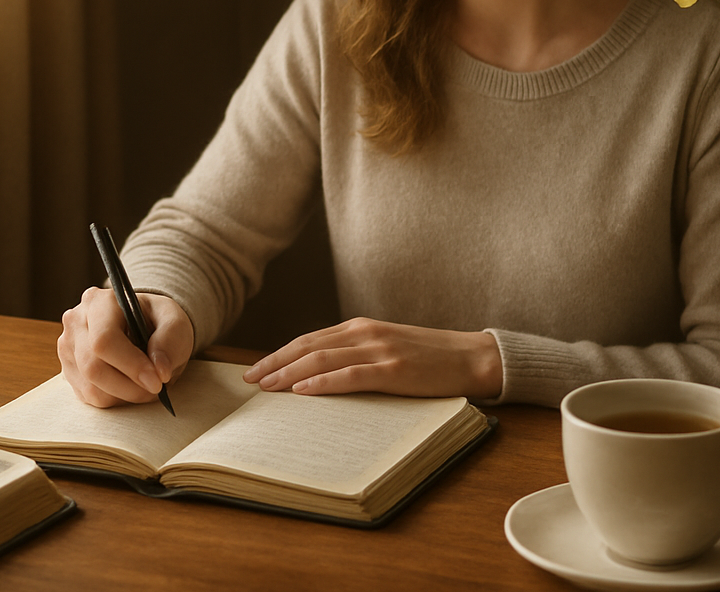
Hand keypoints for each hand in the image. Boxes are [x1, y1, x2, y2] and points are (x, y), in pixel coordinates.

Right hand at [58, 287, 194, 406]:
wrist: (143, 327)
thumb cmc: (157, 321)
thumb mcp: (175, 321)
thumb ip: (171, 341)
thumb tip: (160, 371)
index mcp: (100, 302)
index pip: (104, 339)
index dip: (131, 365)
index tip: (157, 381)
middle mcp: (76, 322)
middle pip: (93, 368)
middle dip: (130, 386)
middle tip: (156, 387)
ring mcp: (68, 348)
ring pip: (91, 387)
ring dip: (125, 395)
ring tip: (146, 385)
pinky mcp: (69, 370)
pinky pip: (90, 397)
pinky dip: (115, 398)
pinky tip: (129, 384)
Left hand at [242, 318, 501, 399]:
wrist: (471, 358)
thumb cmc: (429, 358)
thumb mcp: (387, 348)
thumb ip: (357, 354)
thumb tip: (320, 374)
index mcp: (361, 328)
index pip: (309, 339)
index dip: (279, 354)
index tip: (256, 369)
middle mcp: (365, 333)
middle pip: (307, 346)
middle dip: (274, 363)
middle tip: (248, 380)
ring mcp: (379, 350)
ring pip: (322, 358)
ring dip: (289, 373)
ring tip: (265, 387)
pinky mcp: (393, 370)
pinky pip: (350, 376)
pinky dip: (323, 382)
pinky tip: (303, 391)